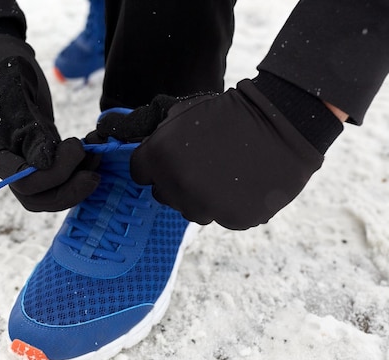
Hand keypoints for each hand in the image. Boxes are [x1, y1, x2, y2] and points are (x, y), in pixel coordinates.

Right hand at [0, 34, 99, 210]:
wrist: (3, 56)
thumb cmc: (3, 70)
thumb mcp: (14, 97)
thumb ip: (30, 133)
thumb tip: (45, 165)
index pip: (21, 183)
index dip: (52, 175)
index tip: (76, 148)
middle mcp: (6, 163)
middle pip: (36, 197)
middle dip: (68, 191)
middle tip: (94, 173)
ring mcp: (24, 160)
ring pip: (51, 192)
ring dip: (78, 182)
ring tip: (98, 156)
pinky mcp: (43, 153)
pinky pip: (62, 174)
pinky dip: (81, 167)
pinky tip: (96, 149)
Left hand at [97, 80, 324, 228]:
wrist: (281, 122)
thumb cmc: (226, 113)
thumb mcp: (181, 111)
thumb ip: (146, 127)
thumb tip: (107, 126)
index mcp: (158, 157)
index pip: (140, 173)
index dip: (155, 164)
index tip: (174, 155)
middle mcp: (177, 185)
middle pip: (163, 194)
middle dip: (176, 181)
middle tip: (202, 161)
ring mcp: (206, 205)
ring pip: (191, 210)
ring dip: (201, 196)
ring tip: (224, 172)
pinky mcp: (233, 219)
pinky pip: (220, 218)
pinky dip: (229, 206)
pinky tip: (242, 183)